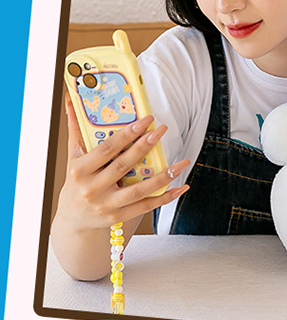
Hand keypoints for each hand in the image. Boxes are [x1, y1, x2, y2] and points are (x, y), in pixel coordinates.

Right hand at [58, 93, 189, 230]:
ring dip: (163, 176)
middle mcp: (93, 189)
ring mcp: (107, 205)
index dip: (127, 134)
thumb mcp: (73, 156)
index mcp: (81, 170)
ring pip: (139, 190)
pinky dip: (165, 197)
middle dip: (145, 146)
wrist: (72, 219)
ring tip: (181, 163)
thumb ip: (76, 129)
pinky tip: (180, 187)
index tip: (145, 120)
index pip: (107, 149)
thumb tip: (72, 100)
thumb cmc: (76, 182)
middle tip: (161, 130)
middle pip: (124, 165)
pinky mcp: (119, 217)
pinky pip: (145, 206)